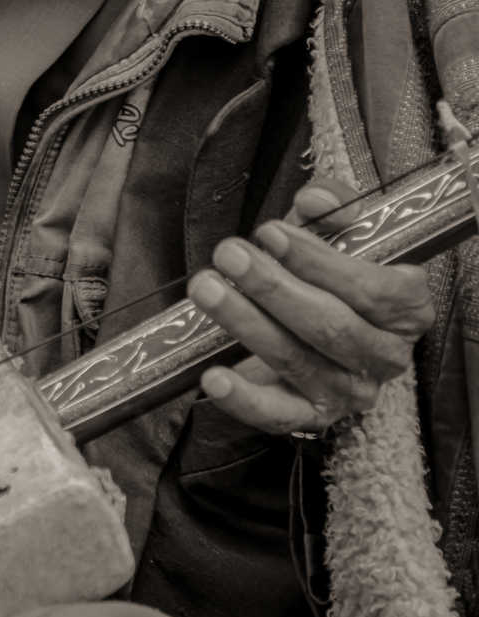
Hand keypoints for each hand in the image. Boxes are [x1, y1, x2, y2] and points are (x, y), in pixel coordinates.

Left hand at [187, 183, 434, 435]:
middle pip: (331, 326)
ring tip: (207, 289)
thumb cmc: (327, 276)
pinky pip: (277, 415)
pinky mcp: (310, 418)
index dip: (319, 261)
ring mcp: (350, 393)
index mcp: (408, 308)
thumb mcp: (334, 234)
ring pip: (297, 360)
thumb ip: (330, 209)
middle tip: (229, 254)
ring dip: (246, 323)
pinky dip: (243, 398)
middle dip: (273, 288)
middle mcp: (386, 356)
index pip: (372, 289)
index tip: (270, 233)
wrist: (314, 331)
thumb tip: (315, 198)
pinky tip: (214, 376)